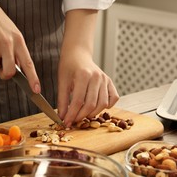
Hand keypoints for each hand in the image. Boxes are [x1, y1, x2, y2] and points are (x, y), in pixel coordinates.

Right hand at [0, 0, 39, 92]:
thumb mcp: (12, 33)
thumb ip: (15, 51)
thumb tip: (14, 70)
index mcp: (19, 40)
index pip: (28, 63)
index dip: (33, 78)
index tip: (36, 90)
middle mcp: (8, 43)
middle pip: (9, 72)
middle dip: (4, 74)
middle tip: (0, 67)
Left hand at [56, 9, 118, 126]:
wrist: (78, 54)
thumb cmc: (68, 66)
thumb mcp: (62, 82)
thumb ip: (62, 100)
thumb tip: (62, 117)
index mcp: (83, 75)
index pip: (78, 101)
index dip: (72, 114)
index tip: (66, 123)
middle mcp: (97, 77)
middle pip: (91, 104)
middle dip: (81, 116)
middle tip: (74, 121)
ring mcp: (105, 79)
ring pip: (102, 103)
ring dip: (93, 113)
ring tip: (83, 115)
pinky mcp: (110, 82)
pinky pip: (114, 98)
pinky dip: (108, 105)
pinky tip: (98, 107)